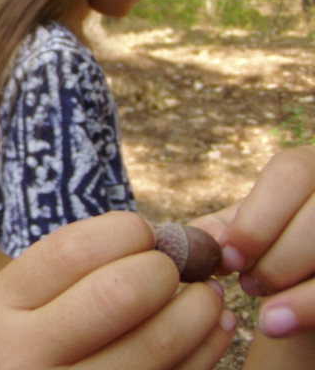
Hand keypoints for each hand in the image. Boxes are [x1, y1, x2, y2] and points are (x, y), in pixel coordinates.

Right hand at [0, 211, 234, 369]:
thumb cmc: (22, 346)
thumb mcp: (18, 303)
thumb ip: (74, 269)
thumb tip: (174, 240)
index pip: (73, 250)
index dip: (125, 231)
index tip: (144, 233)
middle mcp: (22, 358)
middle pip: (119, 292)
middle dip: (165, 268)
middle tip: (176, 268)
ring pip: (158, 343)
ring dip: (200, 308)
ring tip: (208, 295)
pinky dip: (206, 349)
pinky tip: (213, 330)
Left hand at [193, 146, 314, 337]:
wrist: (309, 273)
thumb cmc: (279, 241)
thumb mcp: (253, 228)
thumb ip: (223, 229)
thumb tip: (186, 239)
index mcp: (313, 165)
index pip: (291, 173)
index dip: (257, 217)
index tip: (228, 256)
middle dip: (278, 256)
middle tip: (247, 284)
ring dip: (297, 289)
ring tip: (264, 313)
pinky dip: (311, 308)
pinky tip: (280, 324)